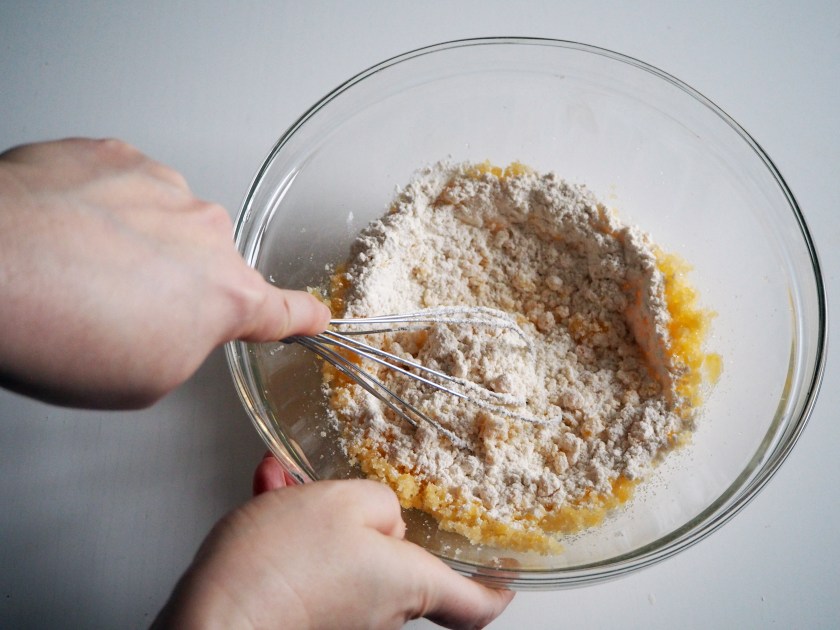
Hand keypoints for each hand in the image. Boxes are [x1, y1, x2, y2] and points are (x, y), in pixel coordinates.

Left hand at [0, 138, 329, 407]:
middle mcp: (207, 233)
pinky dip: (99, 209)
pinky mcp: (114, 156)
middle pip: (206, 264)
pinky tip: (63, 232)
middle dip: (173, 284)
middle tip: (114, 308)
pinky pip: (122, 187)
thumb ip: (189, 346)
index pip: (285, 310)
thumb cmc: (56, 328)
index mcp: (226, 296)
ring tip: (77, 269)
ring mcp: (162, 187)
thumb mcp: (145, 380)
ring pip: (163, 222)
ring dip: (134, 243)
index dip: (303, 316)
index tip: (315, 313)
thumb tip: (182, 318)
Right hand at [154, 455, 513, 628]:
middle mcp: (384, 607)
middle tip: (350, 488)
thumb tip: (383, 517)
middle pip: (403, 561)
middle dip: (375, 518)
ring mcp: (345, 613)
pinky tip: (269, 491)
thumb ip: (379, 501)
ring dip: (322, 514)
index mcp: (410, 581)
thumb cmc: (282, 566)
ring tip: (285, 481)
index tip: (510, 574)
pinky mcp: (307, 611)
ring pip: (349, 553)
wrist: (216, 616)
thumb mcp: (343, 501)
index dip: (497, 588)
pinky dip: (295, 531)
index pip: (476, 603)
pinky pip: (313, 563)